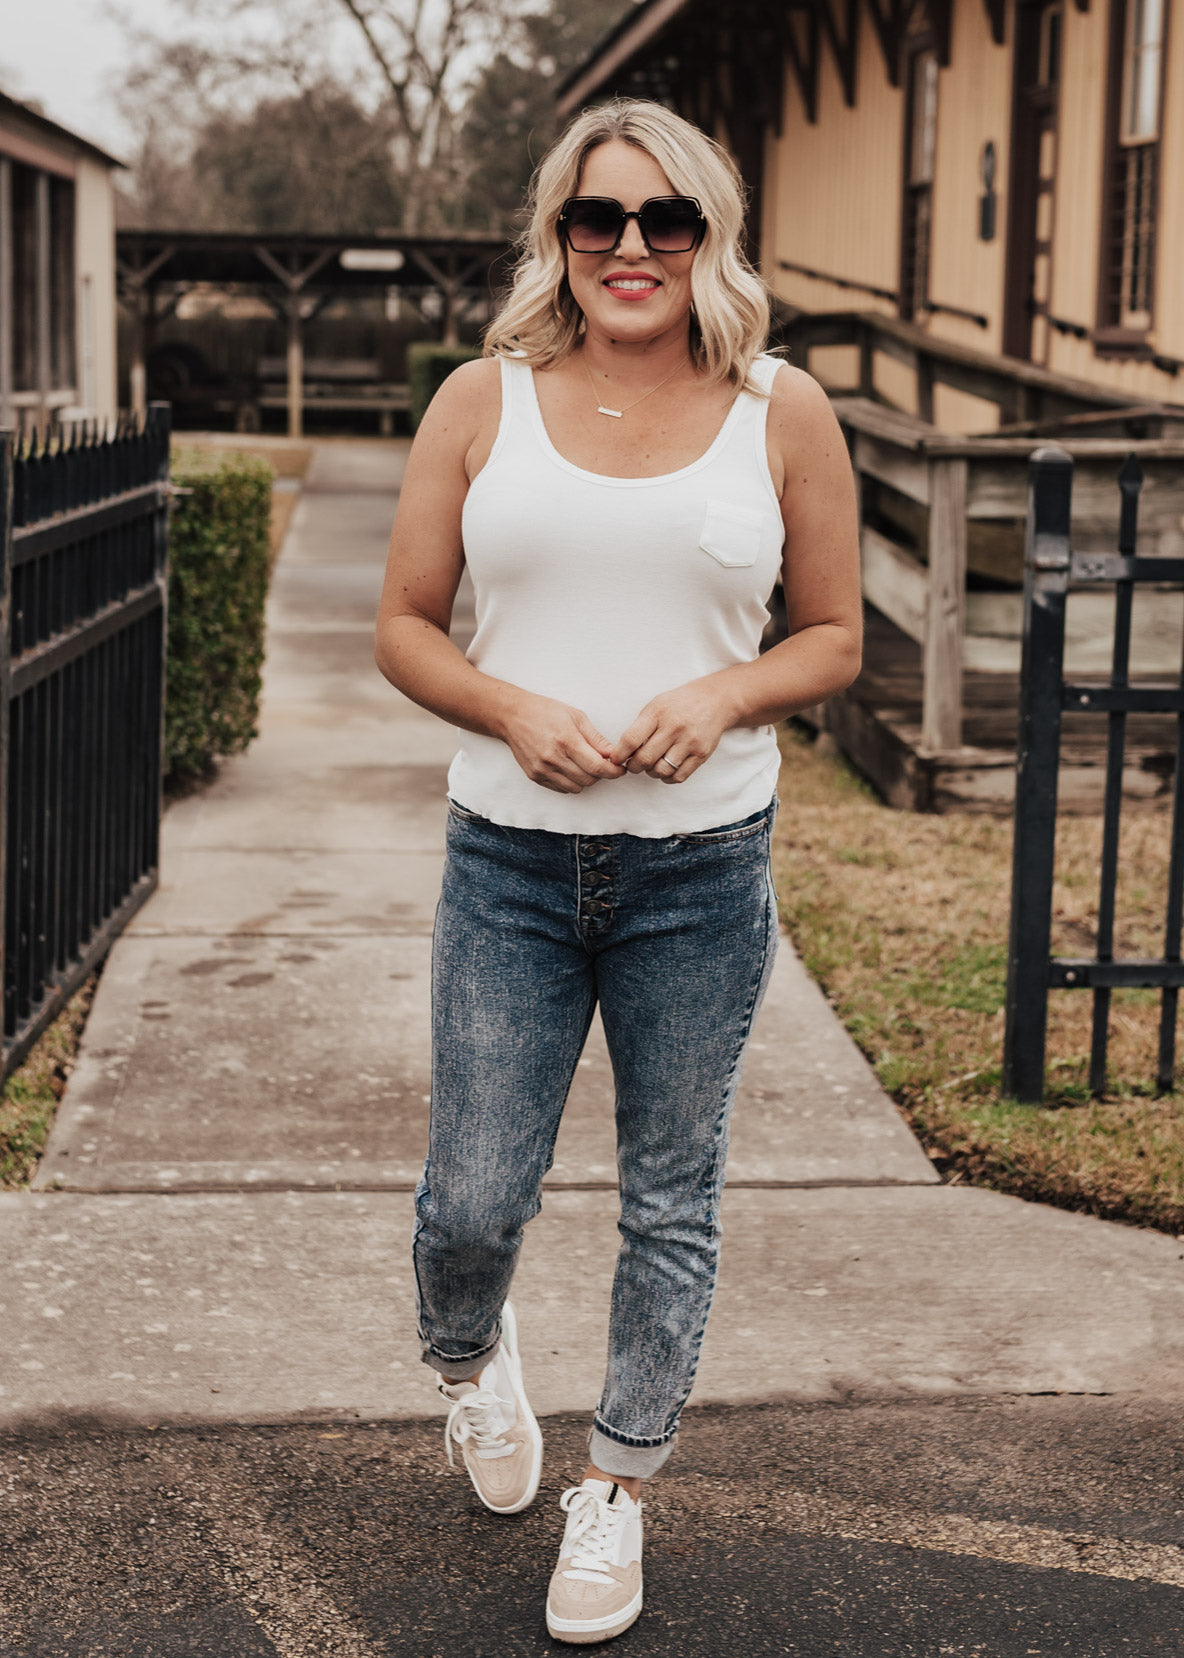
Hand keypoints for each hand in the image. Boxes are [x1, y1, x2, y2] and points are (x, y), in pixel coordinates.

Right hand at [500, 692, 626, 794]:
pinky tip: (570, 768)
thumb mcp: (576, 716)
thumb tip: (613, 754)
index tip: (619, 769)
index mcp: (566, 740)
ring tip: (584, 764)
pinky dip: (571, 782)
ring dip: (586, 779)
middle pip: (589, 779)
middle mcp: (553, 758)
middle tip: (601, 763)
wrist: (513, 716)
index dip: (613, 771)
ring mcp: (542, 769)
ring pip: (576, 787)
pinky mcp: (535, 776)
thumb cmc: (545, 712)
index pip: (597, 766)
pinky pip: (562, 789)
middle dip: (601, 774)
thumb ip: (596, 738)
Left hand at [610, 679, 734, 783]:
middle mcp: (674, 727)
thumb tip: (623, 753)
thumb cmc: (679, 704)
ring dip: (651, 773)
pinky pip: (679, 776)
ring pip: (661, 771)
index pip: (631, 739)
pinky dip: (667, 778)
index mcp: (658, 713)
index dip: (620, 754)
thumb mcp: (656, 705)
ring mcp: (690, 742)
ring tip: (652, 765)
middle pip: (645, 759)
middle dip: (634, 767)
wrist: (715, 700)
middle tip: (634, 765)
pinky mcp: (702, 754)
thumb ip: (640, 727)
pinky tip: (666, 770)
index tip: (616, 760)